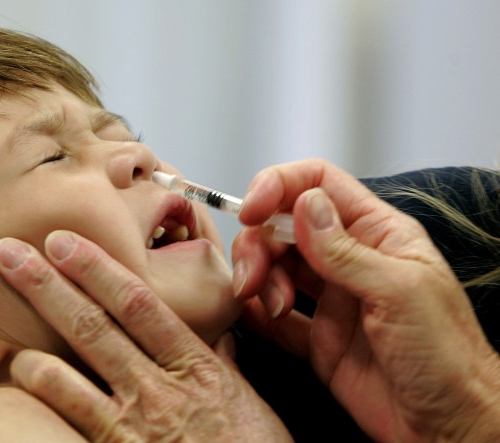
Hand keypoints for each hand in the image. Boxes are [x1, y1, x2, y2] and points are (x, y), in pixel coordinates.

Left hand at [0, 231, 292, 442]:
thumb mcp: (248, 403)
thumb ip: (223, 365)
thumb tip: (218, 338)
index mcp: (194, 366)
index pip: (137, 304)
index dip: (96, 268)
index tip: (64, 242)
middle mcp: (158, 391)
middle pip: (92, 327)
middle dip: (47, 285)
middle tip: (8, 252)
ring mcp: (133, 426)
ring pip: (65, 376)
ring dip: (28, 347)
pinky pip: (68, 419)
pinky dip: (41, 394)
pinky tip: (20, 377)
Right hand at [232, 159, 499, 441]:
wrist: (449, 428)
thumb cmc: (449, 359)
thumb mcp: (399, 292)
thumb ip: (346, 250)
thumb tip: (304, 202)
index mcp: (378, 234)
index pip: (319, 184)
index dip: (278, 186)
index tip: (250, 210)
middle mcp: (350, 260)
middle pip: (284, 226)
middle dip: (259, 244)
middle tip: (253, 275)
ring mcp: (331, 299)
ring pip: (274, 266)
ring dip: (258, 279)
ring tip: (273, 306)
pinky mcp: (316, 338)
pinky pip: (272, 316)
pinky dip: (255, 312)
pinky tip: (252, 315)